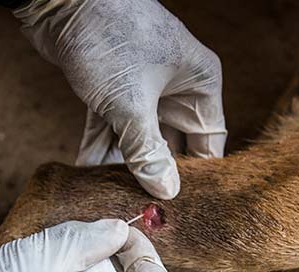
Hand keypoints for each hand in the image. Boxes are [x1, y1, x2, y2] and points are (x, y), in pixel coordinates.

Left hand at [14, 0, 226, 198]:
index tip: (182, 208)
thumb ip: (147, 151)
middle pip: (173, 144)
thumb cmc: (108, 35)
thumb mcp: (131, 103)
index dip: (196, 175)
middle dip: (156, 176)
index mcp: (198, 83)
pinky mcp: (112, 89)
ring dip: (124, 166)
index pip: (209, 141)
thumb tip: (166, 190)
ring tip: (113, 199)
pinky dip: (101, 149)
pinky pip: (113, 128)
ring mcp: (143, 88)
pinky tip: (89, 177)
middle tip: (144, 210)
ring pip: (139, 139)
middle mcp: (176, 87)